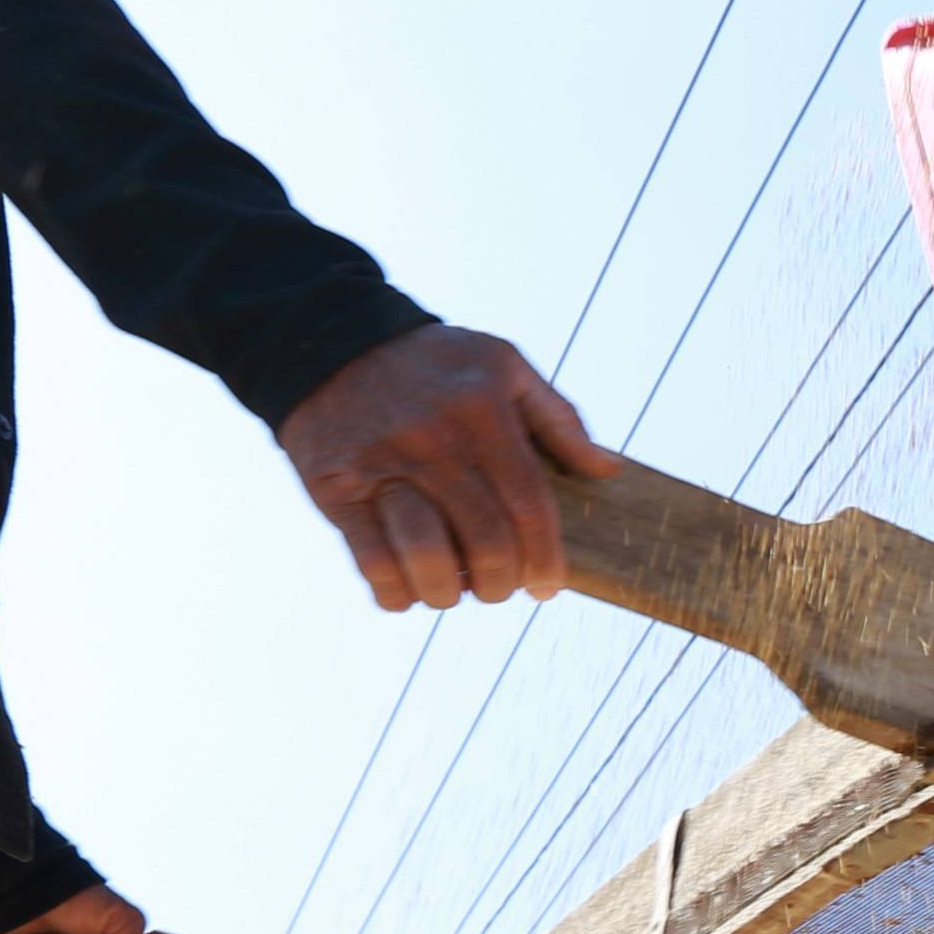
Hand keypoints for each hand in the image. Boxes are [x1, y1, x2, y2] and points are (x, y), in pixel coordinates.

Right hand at [276, 324, 620, 607]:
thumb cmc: (432, 363)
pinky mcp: (336, 488)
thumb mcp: (503, 365)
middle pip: (485, 539)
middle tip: (502, 588)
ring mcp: (381, 468)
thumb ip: (557, 418)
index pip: (528, 505)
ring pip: (427, 556)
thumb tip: (606, 469)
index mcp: (482, 414)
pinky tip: (410, 590)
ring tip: (456, 591)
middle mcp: (433, 442)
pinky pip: (370, 559)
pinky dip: (395, 592)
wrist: (327, 340)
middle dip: (502, 582)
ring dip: (449, 593)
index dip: (545, 557)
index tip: (547, 585)